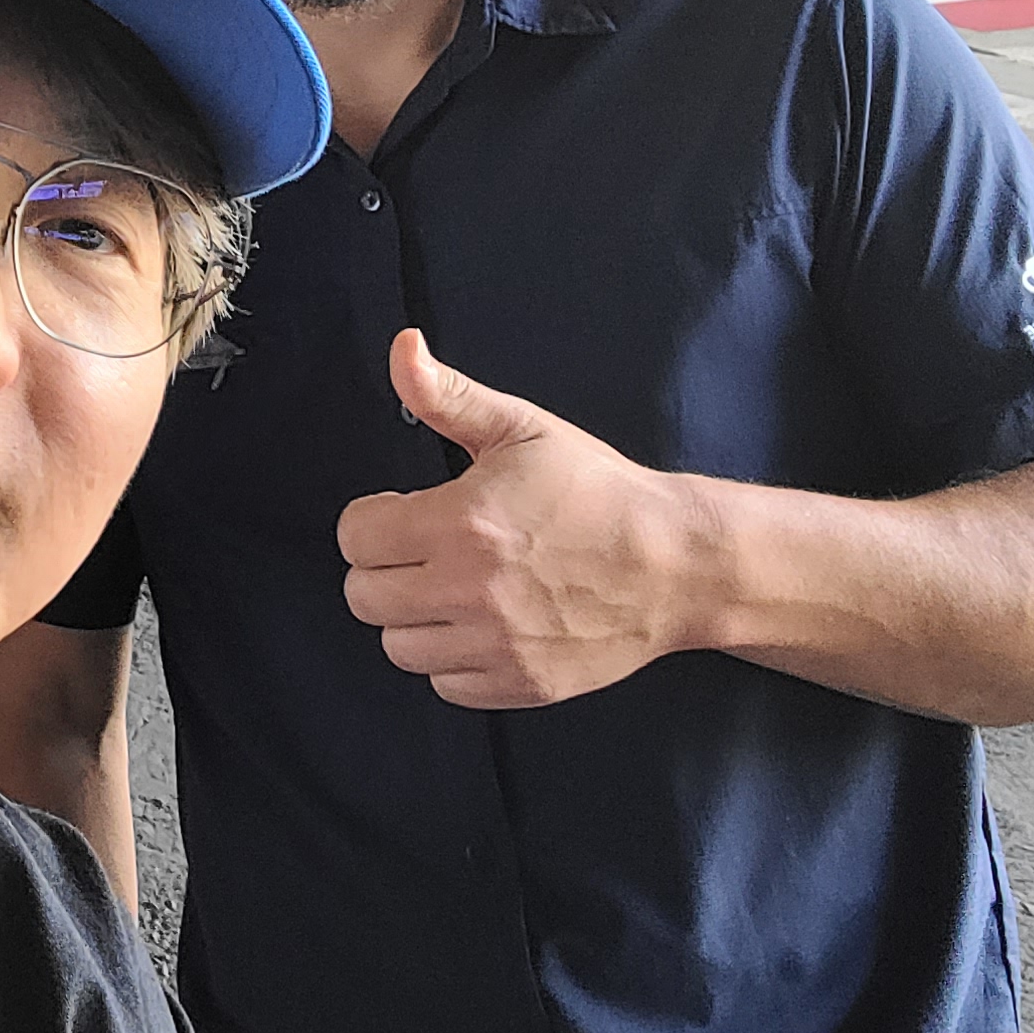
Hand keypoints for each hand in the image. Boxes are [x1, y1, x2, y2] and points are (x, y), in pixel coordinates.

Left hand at [336, 330, 704, 709]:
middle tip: (421, 552)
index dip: (372, 519)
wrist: (677, 563)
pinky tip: (479, 624)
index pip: (356, 537)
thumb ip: (448, 395)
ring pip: (397, 646)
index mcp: (461, 523)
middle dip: (383, 568)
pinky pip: (445, 685)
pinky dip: (452, 659)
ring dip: (412, 617)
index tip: (401, 512)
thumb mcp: (522, 428)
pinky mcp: (522, 684)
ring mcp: (497, 644)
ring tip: (449, 588)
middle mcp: (471, 590)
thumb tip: (402, 348)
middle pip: (364, 597)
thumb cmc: (598, 490)